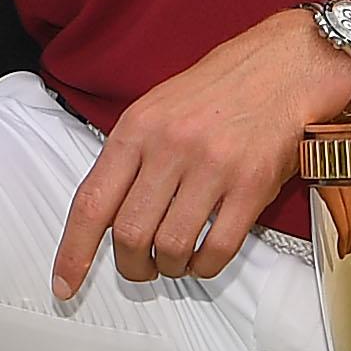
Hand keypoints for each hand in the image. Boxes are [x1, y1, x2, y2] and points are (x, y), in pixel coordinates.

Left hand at [53, 11, 350, 291]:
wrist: (285, 66)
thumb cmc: (219, 90)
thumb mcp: (157, 109)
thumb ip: (130, 157)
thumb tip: (106, 218)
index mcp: (137, 128)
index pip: (92, 202)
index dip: (74, 252)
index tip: (66, 284)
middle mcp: (170, 147)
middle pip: (130, 234)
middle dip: (132, 266)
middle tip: (140, 268)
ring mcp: (213, 166)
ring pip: (171, 246)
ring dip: (170, 268)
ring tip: (175, 262)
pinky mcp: (252, 185)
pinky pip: (219, 248)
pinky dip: (205, 266)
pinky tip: (204, 260)